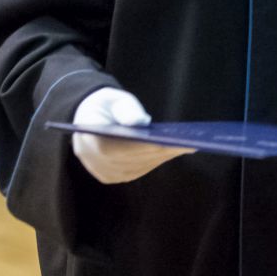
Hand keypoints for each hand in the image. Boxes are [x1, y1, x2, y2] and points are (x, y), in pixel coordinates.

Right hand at [71, 88, 193, 184]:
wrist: (89, 118)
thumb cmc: (104, 105)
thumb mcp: (113, 98)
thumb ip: (126, 109)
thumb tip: (141, 122)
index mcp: (88, 137)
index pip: (114, 148)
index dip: (141, 146)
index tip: (168, 141)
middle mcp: (93, 160)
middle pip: (131, 159)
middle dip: (160, 150)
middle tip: (188, 143)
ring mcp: (103, 171)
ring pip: (137, 167)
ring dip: (162, 156)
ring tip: (187, 145)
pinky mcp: (112, 177)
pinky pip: (138, 170)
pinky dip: (156, 160)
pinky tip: (174, 150)